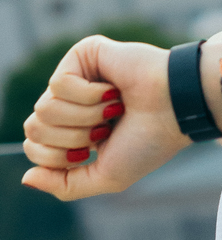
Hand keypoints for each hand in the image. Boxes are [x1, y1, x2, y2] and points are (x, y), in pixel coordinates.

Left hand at [21, 37, 185, 198]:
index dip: (58, 156)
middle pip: (34, 127)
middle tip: (106, 129)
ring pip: (44, 108)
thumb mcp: (107, 176)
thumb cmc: (150, 142)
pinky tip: (112, 91)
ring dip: (85, 117)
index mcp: (75, 128)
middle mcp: (71, 102)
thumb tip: (27, 178)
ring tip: (114, 108)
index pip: (34, 146)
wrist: (177, 111)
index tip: (97, 148)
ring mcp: (76, 76)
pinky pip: (59, 84)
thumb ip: (65, 185)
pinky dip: (89, 96)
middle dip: (72, 137)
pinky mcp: (83, 54)